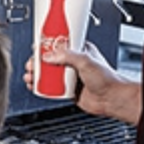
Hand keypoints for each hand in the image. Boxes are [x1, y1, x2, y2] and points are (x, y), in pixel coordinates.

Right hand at [23, 41, 142, 124]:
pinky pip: (50, 87)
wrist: (112, 99)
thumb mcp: (86, 60)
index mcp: (79, 50)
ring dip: (36, 74)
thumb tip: (48, 56)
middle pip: (49, 59)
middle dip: (37, 61)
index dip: (46, 44)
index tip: (36, 46)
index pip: (58, 43)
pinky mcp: (67, 89)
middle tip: (31, 64)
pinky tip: (35, 86)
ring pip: (48, 73)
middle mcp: (73, 63)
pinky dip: (40, 86)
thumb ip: (67, 56)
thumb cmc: (107, 78)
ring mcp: (69, 76)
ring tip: (30, 76)